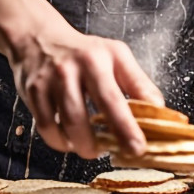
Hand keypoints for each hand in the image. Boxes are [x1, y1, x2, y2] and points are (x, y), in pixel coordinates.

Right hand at [10, 26, 163, 159]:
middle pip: (92, 112)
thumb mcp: (116, 56)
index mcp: (103, 57)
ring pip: (70, 125)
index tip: (140, 147)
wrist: (39, 39)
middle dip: (111, 138)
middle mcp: (76, 66)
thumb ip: (138, 83)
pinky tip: (70, 140)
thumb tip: (160, 112)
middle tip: (122, 154)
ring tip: (94, 149)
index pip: (118, 96)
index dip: (129, 126)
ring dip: (85, 145)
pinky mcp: (33, 93)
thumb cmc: (84, 53)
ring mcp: (52, 79)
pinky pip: (48, 129)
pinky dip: (61, 142)